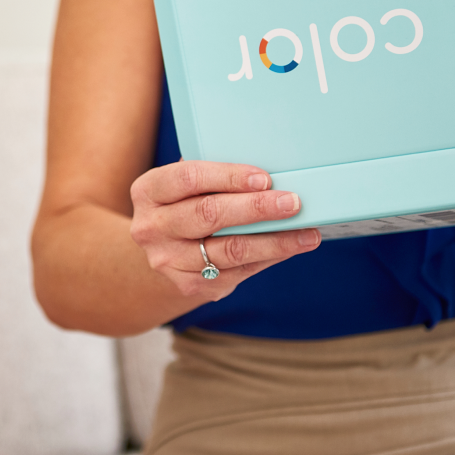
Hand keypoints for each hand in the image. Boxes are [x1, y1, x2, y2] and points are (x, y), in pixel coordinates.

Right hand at [129, 161, 320, 302]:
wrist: (163, 250)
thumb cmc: (183, 205)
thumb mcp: (184, 184)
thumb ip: (213, 176)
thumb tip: (271, 169)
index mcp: (148, 191)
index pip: (189, 178)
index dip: (229, 177)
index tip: (265, 179)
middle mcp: (152, 228)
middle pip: (209, 214)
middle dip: (256, 208)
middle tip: (292, 203)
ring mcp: (168, 261)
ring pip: (229, 250)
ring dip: (273, 241)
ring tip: (306, 233)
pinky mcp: (189, 285)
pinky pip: (237, 271)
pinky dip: (268, 258)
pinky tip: (289, 248)